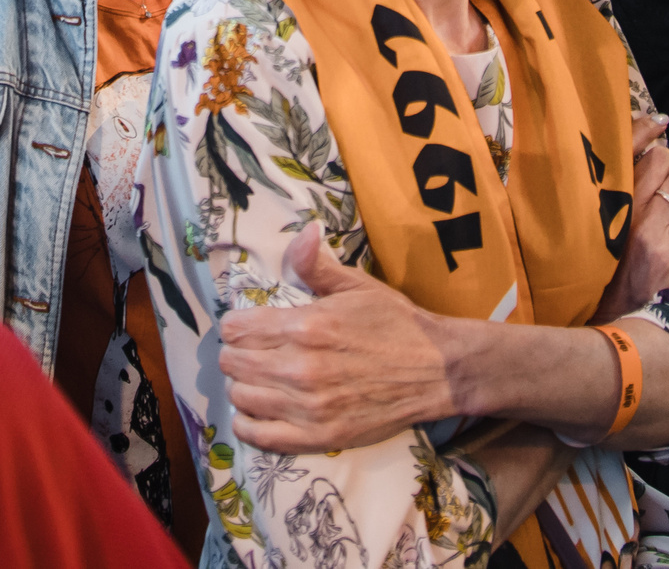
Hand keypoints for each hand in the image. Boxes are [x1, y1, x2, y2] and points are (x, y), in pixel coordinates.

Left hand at [218, 226, 457, 452]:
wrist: (436, 370)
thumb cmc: (396, 324)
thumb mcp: (357, 286)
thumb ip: (317, 265)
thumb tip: (302, 232)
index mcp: (305, 326)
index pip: (236, 329)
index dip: (236, 325)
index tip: (246, 327)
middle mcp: (299, 367)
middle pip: (232, 363)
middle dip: (236, 353)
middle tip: (251, 352)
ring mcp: (307, 407)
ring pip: (241, 397)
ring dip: (242, 385)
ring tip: (257, 379)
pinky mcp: (317, 436)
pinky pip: (259, 435)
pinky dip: (248, 423)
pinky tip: (255, 411)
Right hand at [596, 115, 668, 320]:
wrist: (608, 321)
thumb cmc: (600, 272)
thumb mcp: (593, 228)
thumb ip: (609, 195)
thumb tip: (642, 157)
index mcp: (597, 197)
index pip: (624, 146)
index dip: (644, 129)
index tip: (658, 123)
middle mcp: (619, 206)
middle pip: (663, 159)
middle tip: (668, 194)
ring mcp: (646, 227)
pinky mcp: (668, 249)